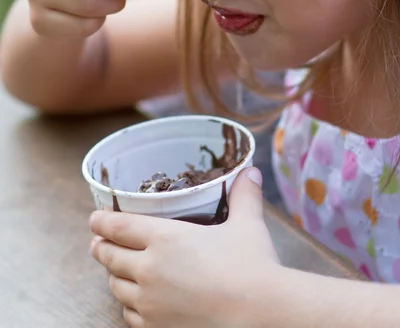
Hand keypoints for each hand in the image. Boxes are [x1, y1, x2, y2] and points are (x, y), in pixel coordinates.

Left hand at [90, 168, 279, 327]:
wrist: (261, 314)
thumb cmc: (252, 267)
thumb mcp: (247, 223)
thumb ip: (244, 195)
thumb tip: (251, 171)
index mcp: (165, 238)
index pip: (120, 226)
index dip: (102, 221)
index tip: (94, 218)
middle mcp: (150, 269)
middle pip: (110, 256)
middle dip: (101, 247)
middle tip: (97, 242)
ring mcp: (150, 303)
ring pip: (116, 286)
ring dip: (113, 275)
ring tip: (114, 269)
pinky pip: (129, 316)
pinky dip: (128, 305)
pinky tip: (134, 302)